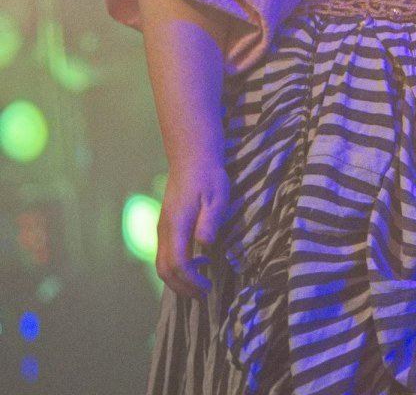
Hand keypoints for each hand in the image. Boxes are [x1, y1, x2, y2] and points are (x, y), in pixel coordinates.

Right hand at [156, 157, 229, 297]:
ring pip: (162, 264)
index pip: (177, 263)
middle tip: (203, 294)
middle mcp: (164, 229)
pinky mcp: (165, 226)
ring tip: (202, 282)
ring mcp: (162, 228)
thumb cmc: (208, 176)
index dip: (191, 280)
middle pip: (165, 270)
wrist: (191, 158)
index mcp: (176, 224)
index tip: (207, 287)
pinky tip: (199, 260)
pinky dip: (178, 267)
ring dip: (179, 279)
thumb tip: (204, 244)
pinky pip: (165, 254)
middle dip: (183, 287)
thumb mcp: (217, 195)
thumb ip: (210, 220)